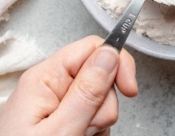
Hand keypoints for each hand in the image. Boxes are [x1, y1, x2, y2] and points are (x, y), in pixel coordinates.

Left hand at [0, 35, 137, 135]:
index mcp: (45, 77)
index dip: (116, 62)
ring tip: (82, 135)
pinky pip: (95, 112)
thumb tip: (110, 53)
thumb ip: (87, 91)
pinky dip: (96, 127)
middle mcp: (52, 84)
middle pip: (100, 72)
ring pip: (101, 95)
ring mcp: (59, 101)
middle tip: (91, 125)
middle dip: (105, 100)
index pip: (92, 47)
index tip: (129, 89)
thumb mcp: (61, 131)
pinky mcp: (65, 116)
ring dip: (100, 118)